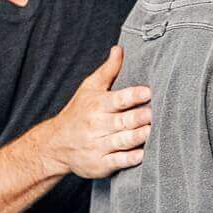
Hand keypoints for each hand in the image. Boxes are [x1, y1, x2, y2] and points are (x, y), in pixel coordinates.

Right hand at [44, 45, 151, 177]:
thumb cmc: (78, 112)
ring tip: (152, 131)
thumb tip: (119, 49)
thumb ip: (108, 70)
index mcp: (97, 104)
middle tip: (155, 113)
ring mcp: (98, 146)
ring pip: (123, 141)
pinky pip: (118, 162)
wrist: (56, 144)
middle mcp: (98, 125)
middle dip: (140, 117)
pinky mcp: (100, 164)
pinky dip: (130, 158)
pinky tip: (142, 153)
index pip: (118, 99)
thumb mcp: (89, 88)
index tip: (148, 91)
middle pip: (123, 121)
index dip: (134, 95)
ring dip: (139, 136)